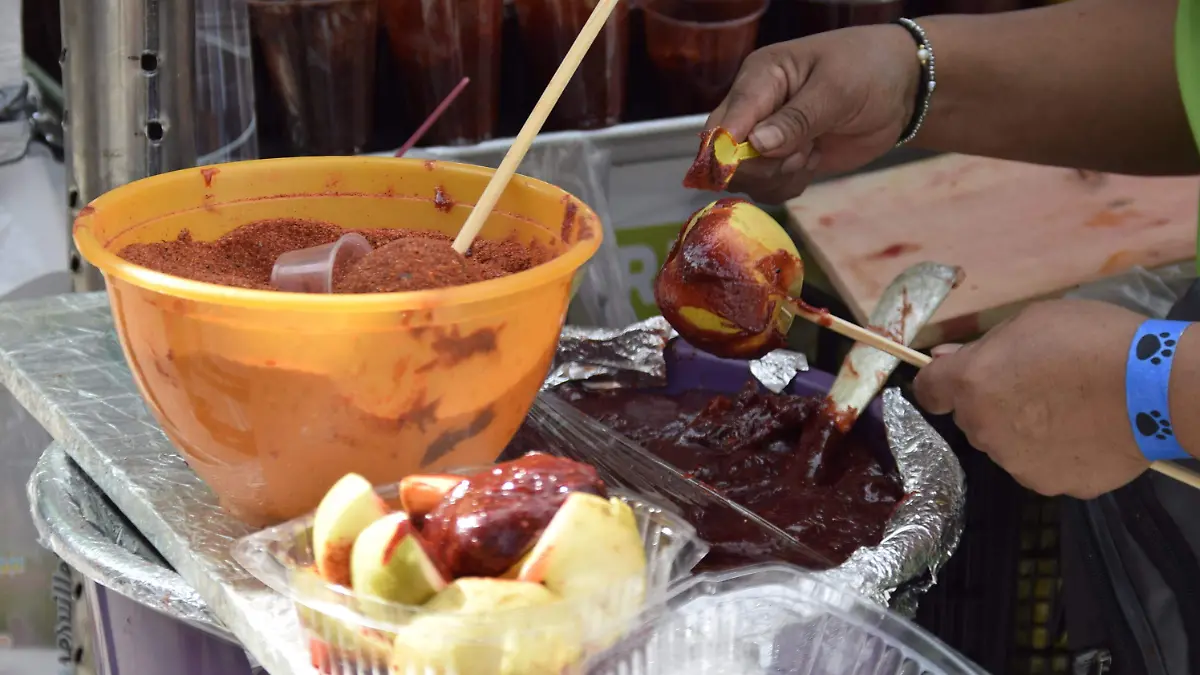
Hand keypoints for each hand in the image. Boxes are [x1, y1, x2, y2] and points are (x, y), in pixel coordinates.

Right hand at [706, 24, 919, 203]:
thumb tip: (755, 145)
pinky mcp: (783, 160)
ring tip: (811, 154)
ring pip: (747, 177)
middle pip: (726, 155)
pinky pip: (768, 188)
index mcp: (759, 78)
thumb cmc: (869, 71)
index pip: (725, 121)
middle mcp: (755, 108)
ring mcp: (767, 137)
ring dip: (778, 177)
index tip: (753, 164)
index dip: (728, 149)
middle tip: (800, 155)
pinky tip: (812, 164)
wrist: (902, 88)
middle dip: (760, 166)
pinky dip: (788, 186)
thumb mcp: (836, 90)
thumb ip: (796, 119)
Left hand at [912, 299, 1149, 498]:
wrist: (1156, 388)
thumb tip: (949, 360)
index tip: (955, 380)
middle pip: (974, 418)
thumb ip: (985, 346)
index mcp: (972, 384)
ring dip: (1026, 431)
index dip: (940, 384)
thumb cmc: (1091, 340)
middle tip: (1040, 385)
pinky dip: (1059, 454)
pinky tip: (1089, 433)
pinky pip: (1045, 466)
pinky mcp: (1052, 485)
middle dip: (995, 404)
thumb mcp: (1032, 321)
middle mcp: (984, 429)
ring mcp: (1016, 463)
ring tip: (1073, 409)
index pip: (928, 391)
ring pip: (1008, 445)